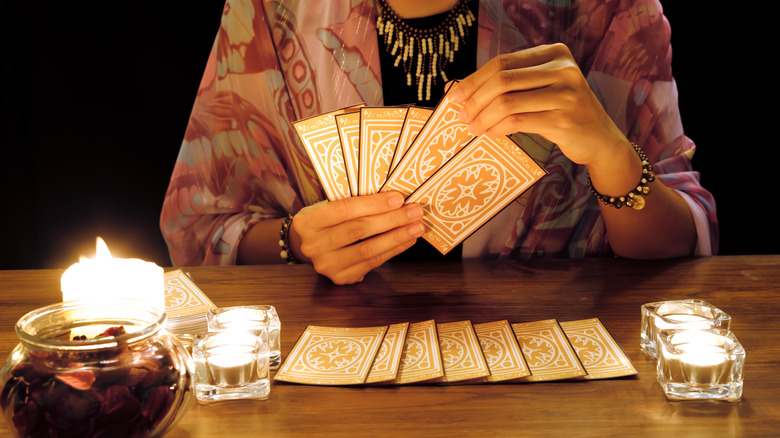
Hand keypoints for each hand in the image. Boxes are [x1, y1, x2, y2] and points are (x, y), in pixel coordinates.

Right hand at [290, 191, 424, 284]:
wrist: (310, 245)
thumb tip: (394, 199)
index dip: (373, 204)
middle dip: (391, 219)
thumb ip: (354, 202)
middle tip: (415, 211)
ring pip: (367, 249)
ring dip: (396, 237)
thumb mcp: (330, 205)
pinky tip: (407, 240)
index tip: (398, 198)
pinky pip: (372, 263)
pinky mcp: (341, 278)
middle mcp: (313, 245)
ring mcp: (326, 265)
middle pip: (358, 230)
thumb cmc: (327, 220)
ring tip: (416, 227)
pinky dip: (392, 250)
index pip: (344, 209)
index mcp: (307, 221)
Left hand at [449, 43, 627, 168]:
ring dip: (483, 117)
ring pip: (507, 102)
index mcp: (555, 54)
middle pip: (503, 80)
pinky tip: (490, 133)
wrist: (599, 139)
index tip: (455, 95)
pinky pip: (518, 121)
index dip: (474, 79)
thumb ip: (512, 83)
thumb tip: (461, 89)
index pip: (503, 62)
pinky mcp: (564, 120)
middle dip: (475, 99)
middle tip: (462, 115)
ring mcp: (566, 94)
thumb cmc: (563, 112)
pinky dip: (498, 128)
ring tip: (473, 127)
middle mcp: (563, 69)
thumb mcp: (542, 88)